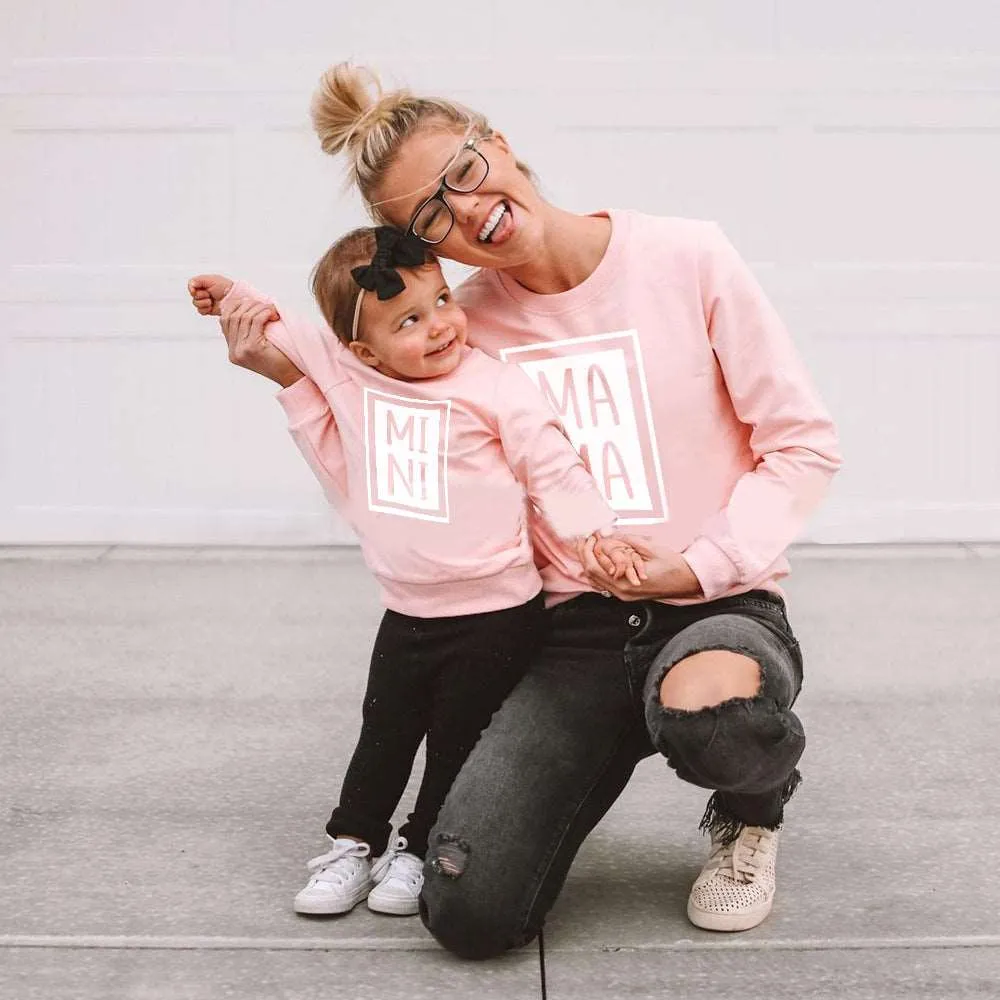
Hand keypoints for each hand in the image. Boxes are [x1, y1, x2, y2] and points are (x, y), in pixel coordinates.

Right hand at [188, 274, 233, 315]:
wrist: (234, 298)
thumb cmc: (225, 287)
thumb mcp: (211, 279)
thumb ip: (198, 280)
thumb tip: (191, 285)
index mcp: (203, 284)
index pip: (191, 286)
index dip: (192, 289)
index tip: (195, 290)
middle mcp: (204, 292)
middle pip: (193, 296)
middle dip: (201, 295)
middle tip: (209, 294)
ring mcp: (205, 301)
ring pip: (196, 304)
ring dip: (203, 302)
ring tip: (211, 301)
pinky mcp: (208, 310)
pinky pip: (200, 311)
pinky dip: (205, 309)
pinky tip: (211, 306)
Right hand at [219, 298, 304, 388]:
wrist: (291, 377)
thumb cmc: (281, 360)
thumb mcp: (260, 346)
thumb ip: (249, 332)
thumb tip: (247, 305)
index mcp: (233, 351)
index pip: (224, 320)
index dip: (236, 306)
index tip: (252, 302)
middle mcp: (234, 351)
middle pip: (232, 316)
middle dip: (249, 305)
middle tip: (265, 305)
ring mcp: (241, 350)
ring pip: (244, 316)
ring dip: (259, 308)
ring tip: (272, 310)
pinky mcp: (252, 348)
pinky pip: (255, 321)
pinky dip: (265, 313)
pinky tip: (274, 314)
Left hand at [580, 534, 703, 600]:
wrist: (687, 581)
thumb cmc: (672, 565)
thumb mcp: (649, 548)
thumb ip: (626, 541)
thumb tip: (607, 533)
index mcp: (625, 582)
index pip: (594, 567)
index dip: (587, 550)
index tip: (589, 536)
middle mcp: (621, 592)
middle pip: (591, 574)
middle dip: (585, 554)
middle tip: (587, 538)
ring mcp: (623, 595)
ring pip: (596, 580)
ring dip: (591, 561)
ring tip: (592, 545)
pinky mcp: (626, 594)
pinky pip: (605, 583)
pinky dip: (600, 569)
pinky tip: (601, 557)